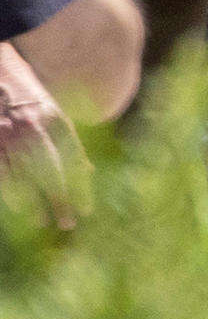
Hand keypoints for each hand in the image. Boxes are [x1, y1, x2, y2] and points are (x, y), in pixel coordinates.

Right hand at [0, 44, 75, 218]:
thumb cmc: (26, 95)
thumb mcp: (52, 112)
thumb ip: (68, 142)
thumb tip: (88, 173)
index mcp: (54, 119)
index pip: (72, 159)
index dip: (80, 186)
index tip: (85, 209)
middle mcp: (32, 127)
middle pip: (49, 170)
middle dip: (59, 198)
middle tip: (66, 223)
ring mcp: (7, 134)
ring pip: (21, 174)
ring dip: (31, 201)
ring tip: (40, 219)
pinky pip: (2, 170)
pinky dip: (8, 189)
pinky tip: (16, 206)